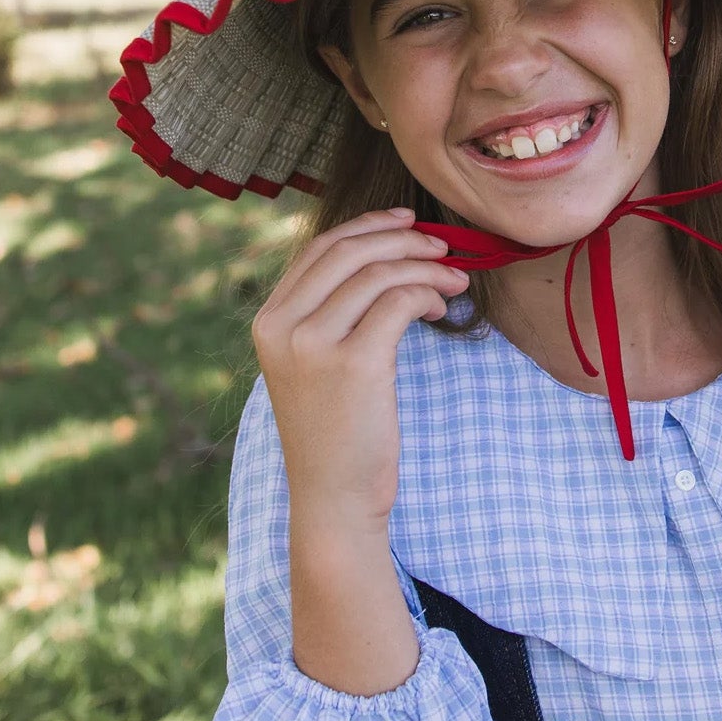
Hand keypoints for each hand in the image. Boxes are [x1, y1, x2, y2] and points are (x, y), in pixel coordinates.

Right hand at [251, 207, 469, 530]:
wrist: (334, 497)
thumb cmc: (336, 431)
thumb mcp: (313, 364)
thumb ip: (327, 313)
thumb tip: (381, 255)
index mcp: (268, 321)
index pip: (319, 249)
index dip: (367, 227)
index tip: (406, 223)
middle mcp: (282, 326)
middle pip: (349, 251)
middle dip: (403, 240)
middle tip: (442, 248)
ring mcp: (313, 344)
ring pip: (379, 272)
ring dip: (425, 268)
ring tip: (453, 283)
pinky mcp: (353, 362)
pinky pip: (399, 301)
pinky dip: (427, 295)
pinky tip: (440, 310)